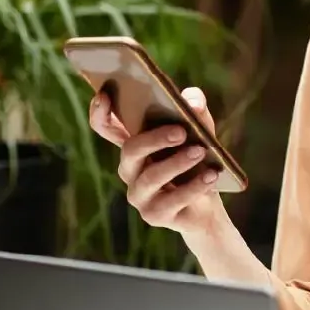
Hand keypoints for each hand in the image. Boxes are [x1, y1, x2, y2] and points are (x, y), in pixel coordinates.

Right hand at [87, 87, 224, 236]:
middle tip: (181, 131)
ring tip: (201, 151)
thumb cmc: (199, 161)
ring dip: (178, 163)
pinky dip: (194, 186)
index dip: (98, 111)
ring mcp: (138, 194)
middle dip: (155, 139)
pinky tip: (211, 175)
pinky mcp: (153, 215)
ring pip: (151, 177)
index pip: (104, 126)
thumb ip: (196, 111)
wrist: (207, 207)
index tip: (105, 95)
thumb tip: (192, 103)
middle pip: (130, 150)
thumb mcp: (202, 130)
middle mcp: (129, 168)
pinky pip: (172, 200)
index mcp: (134, 144)